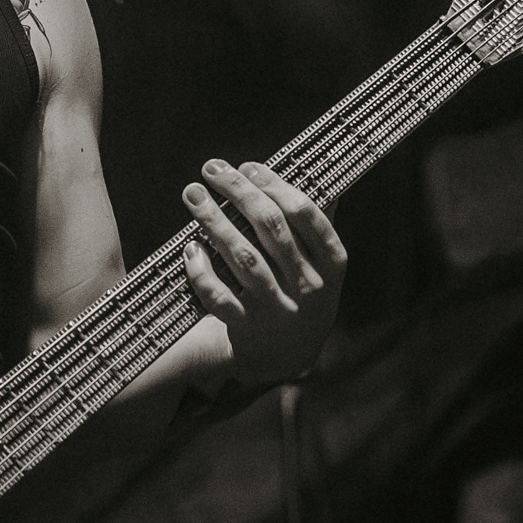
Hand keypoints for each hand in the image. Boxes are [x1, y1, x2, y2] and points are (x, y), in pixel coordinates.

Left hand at [181, 159, 345, 388]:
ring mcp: (278, 309)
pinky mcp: (247, 327)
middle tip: (212, 168)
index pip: (305, 213)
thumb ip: (316, 222)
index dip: (274, 185)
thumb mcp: (322, 264)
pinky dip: (201, 270)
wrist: (287, 356)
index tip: (248, 166)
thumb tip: (316, 169)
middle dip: (238, 192)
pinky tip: (190, 246)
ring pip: (243, 257)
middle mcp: (309, 287)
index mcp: (332, 264)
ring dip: (214, 220)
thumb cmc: (302, 292)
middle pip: (271, 228)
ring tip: (192, 193)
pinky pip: (219, 296)